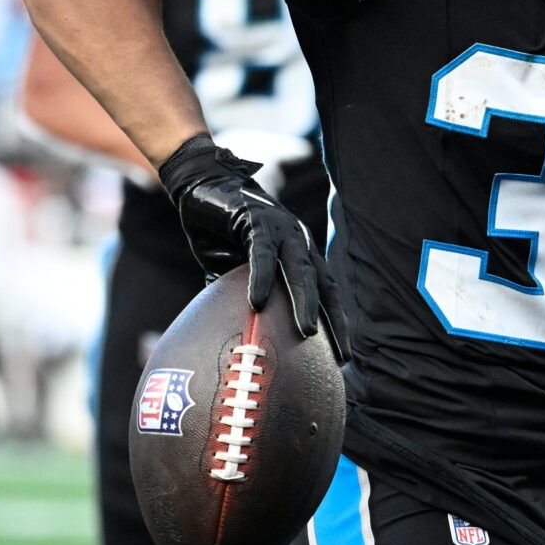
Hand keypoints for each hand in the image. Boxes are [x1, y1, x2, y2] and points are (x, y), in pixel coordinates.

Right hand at [159, 134, 349, 363]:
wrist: (202, 187)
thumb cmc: (222, 233)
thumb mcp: (235, 273)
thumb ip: (242, 299)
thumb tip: (235, 336)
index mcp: (299, 255)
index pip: (326, 293)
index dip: (337, 324)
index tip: (343, 357)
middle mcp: (298, 242)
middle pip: (323, 286)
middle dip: (334, 321)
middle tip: (341, 355)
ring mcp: (281, 230)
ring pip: (299, 270)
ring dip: (305, 302)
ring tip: (306, 333)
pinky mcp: (256, 220)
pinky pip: (262, 253)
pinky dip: (262, 276)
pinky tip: (257, 301)